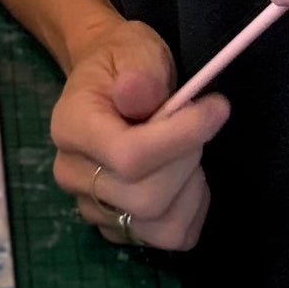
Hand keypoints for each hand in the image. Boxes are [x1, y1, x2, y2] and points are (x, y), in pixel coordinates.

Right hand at [49, 16, 229, 250]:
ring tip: (189, 150)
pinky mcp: (116, 227)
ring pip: (160, 226)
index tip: (217, 108)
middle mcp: (73, 174)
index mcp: (71, 125)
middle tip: (200, 122)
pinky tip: (187, 176)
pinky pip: (169, 237)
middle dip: (187, 159)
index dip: (180, 138)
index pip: (128, 156)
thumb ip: (139, 73)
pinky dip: (191, 210)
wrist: (111, 79)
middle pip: (146, 198)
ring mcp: (92, 207)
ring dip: (191, 189)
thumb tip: (138, 95)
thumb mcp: (134, 49)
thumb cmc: (123, 61)